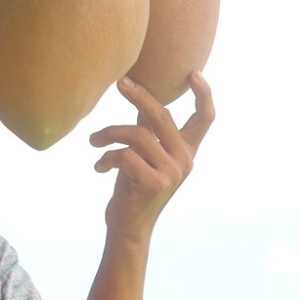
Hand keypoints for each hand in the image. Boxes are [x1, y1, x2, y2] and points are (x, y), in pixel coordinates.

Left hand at [89, 71, 214, 242]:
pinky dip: (106, 157)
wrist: (128, 227)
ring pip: (137, 134)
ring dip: (109, 134)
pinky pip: (125, 155)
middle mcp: (185, 160)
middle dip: (138, 95)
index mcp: (187, 151)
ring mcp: (172, 172)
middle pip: (161, 115)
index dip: (204, 94)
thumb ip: (148, 130)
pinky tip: (98, 167)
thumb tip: (141, 97)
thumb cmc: (133, 187)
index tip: (193, 72)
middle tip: (119, 82)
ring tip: (94, 141)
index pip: (205, 119)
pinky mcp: (155, 183)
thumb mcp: (144, 155)